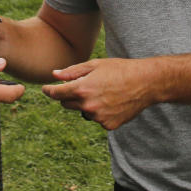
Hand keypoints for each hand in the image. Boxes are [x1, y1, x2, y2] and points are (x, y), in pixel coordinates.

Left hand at [41, 58, 157, 129]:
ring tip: (103, 92)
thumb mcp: (95, 65)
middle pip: (66, 104)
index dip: (49, 91)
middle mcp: (88, 106)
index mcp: (82, 89)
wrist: (145, 83)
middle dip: (68, 96)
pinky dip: (100, 112)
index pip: (56, 94)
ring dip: (86, 104)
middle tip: (81, 86)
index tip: (45, 89)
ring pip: (83, 112)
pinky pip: (97, 119)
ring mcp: (98, 118)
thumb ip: (72, 72)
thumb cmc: (119, 69)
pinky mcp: (108, 126)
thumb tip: (54, 75)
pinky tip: (111, 102)